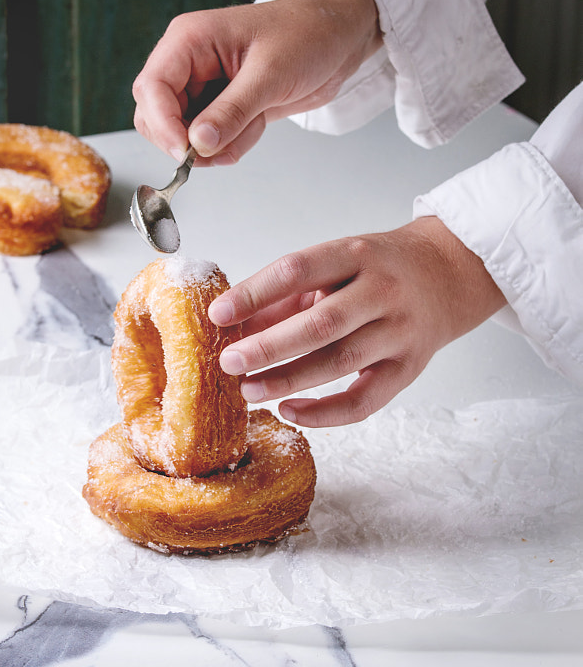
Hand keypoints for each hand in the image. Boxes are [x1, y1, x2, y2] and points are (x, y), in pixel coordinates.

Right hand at [132, 0, 381, 164]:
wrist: (338, 37)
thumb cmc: (308, 34)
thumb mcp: (271, 74)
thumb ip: (232, 111)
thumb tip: (197, 142)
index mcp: (190, 39)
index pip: (153, 87)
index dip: (163, 124)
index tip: (186, 153)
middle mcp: (189, 61)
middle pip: (156, 115)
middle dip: (186, 140)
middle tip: (221, 150)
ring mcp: (203, 84)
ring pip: (182, 133)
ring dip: (216, 144)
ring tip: (254, 126)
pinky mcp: (220, 104)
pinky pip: (208, 138)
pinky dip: (231, 143)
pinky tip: (258, 124)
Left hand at [209, 216, 505, 426]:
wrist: (448, 274)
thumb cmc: (379, 268)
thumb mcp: (335, 263)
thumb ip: (287, 293)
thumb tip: (234, 326)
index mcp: (356, 253)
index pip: (298, 270)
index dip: (254, 294)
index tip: (217, 315)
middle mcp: (382, 290)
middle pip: (321, 323)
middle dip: (269, 346)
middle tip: (228, 361)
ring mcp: (400, 331)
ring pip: (340, 362)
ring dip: (288, 380)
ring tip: (248, 389)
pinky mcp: (408, 368)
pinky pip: (365, 400)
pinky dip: (325, 413)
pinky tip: (289, 411)